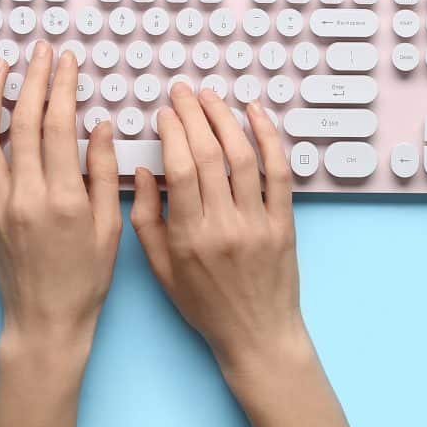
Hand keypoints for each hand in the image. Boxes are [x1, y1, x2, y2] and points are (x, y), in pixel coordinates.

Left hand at [0, 42, 119, 426]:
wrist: (44, 321)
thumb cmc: (84, 280)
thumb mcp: (110, 227)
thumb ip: (104, 173)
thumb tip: (99, 127)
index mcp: (63, 200)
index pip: (57, 126)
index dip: (61, 87)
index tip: (67, 62)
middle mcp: (24, 197)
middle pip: (20, 122)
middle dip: (31, 79)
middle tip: (40, 51)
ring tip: (0, 68)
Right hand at [131, 84, 352, 426]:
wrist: (256, 335)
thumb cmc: (204, 304)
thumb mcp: (161, 269)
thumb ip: (146, 220)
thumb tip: (142, 171)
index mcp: (189, 237)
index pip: (180, 170)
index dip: (172, 133)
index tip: (165, 112)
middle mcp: (224, 225)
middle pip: (209, 156)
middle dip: (193, 115)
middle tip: (183, 91)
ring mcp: (258, 222)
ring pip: (242, 157)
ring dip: (225, 119)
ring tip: (211, 96)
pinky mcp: (284, 222)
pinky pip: (279, 173)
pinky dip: (269, 139)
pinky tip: (255, 114)